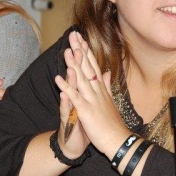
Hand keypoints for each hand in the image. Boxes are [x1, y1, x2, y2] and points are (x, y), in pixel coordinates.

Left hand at [54, 31, 129, 157]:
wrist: (118, 140)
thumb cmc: (113, 123)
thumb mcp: (110, 101)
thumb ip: (106, 85)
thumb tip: (105, 72)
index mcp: (101, 89)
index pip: (92, 66)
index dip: (86, 52)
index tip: (81, 38)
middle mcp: (97, 91)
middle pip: (86, 67)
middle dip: (79, 51)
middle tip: (73, 35)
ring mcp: (92, 100)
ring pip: (81, 79)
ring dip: (73, 65)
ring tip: (66, 51)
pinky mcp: (86, 111)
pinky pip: (74, 97)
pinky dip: (66, 87)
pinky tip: (58, 78)